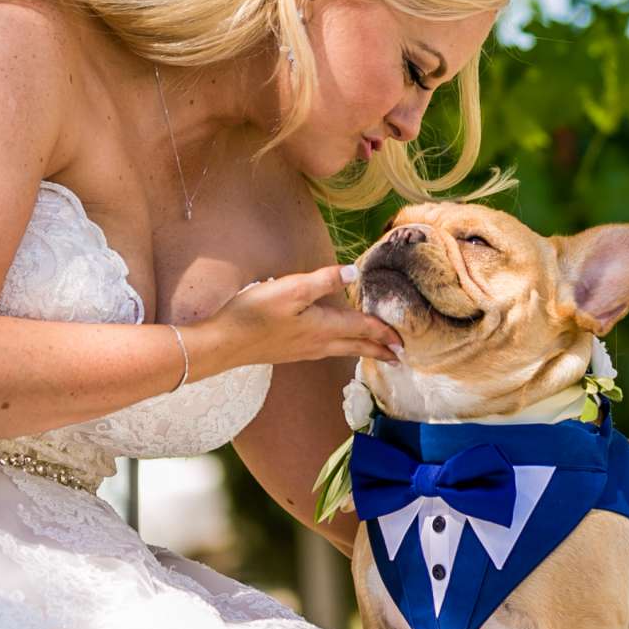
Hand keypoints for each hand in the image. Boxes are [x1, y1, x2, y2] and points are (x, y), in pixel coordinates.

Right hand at [205, 264, 403, 372]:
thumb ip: (323, 281)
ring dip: (362, 352)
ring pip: (342, 351)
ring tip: (376, 354)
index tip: (404, 340)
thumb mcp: (290, 289)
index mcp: (323, 327)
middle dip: (380, 350)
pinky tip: (336, 347)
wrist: (223, 344)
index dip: (384, 331)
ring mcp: (303, 350)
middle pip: (357, 346)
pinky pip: (327, 352)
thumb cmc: (254, 314)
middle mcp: (318, 343)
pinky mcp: (290, 352)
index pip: (362, 328)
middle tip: (400, 357)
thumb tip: (354, 272)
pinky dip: (342, 350)